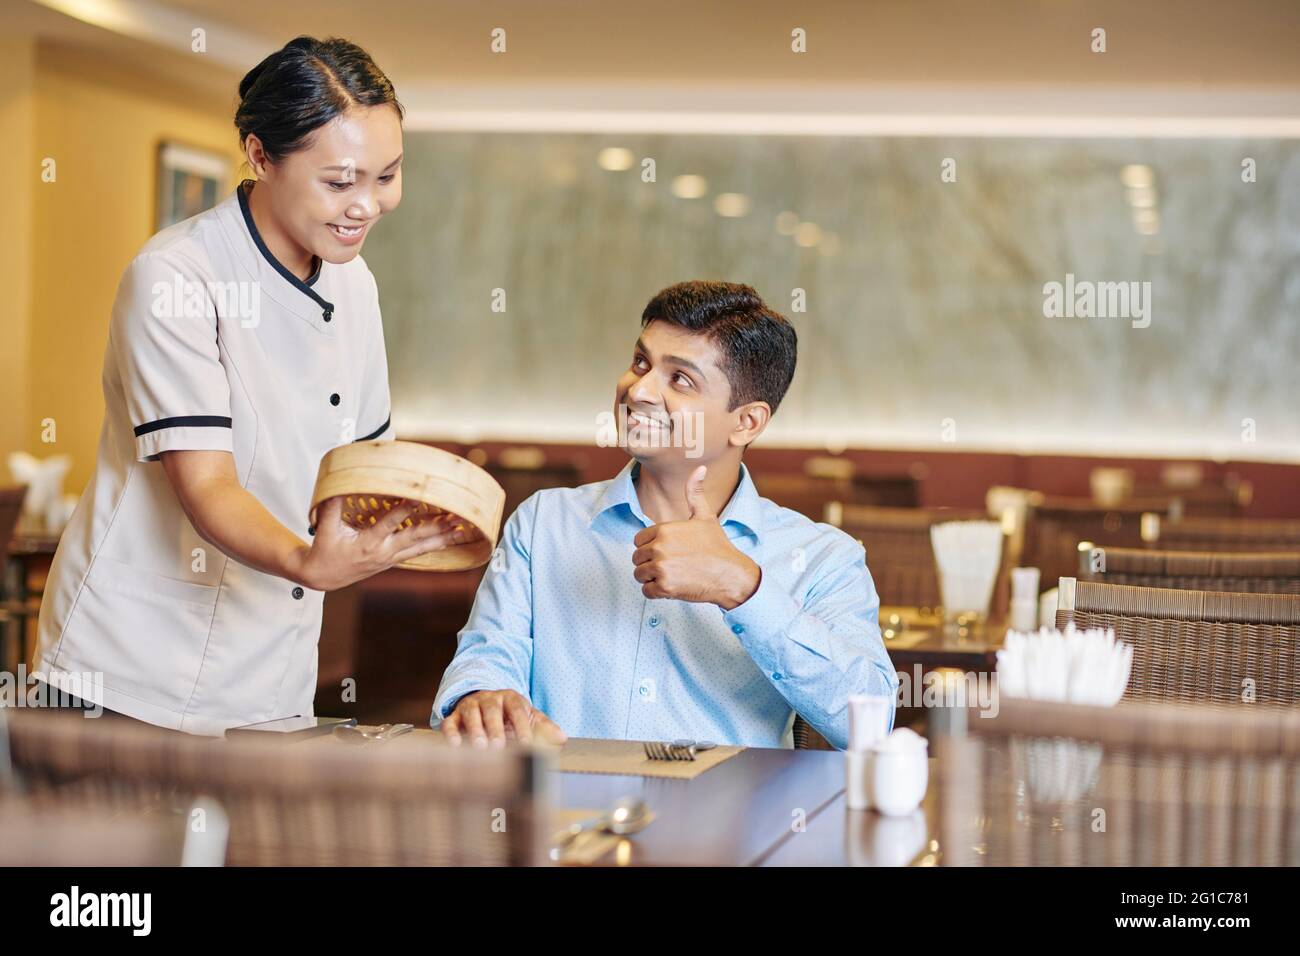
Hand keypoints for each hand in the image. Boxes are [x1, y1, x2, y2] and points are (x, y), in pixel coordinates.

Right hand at [291, 496, 479, 590]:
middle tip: (455, 516)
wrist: (323, 577)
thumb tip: (339, 482)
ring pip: (420, 548)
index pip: (390, 522)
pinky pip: (417, 553)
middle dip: (436, 527)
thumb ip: (333, 505)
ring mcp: (390, 558)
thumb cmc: (325, 550)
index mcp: (367, 542)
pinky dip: (434, 546)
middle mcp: (383, 552)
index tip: (420, 497)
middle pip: (414, 538)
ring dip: (442, 538)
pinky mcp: (392, 561)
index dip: (405, 509)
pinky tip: (449, 540)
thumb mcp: (326, 527)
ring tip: (461, 529)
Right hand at [440, 689, 567, 747]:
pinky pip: (450, 722)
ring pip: (471, 715)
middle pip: (492, 710)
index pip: (518, 711)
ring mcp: (471, 706)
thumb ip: (543, 727)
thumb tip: (562, 737)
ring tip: (480, 748)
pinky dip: (450, 733)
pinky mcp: (454, 716)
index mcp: (510, 698)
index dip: (522, 727)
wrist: (483, 703)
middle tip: (498, 746)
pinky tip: (455, 746)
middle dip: (495, 729)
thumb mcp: (528, 716)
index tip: (527, 744)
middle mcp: (489, 699)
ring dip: (475, 731)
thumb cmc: (509, 715)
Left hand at [631, 465, 760, 609]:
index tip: (669, 552)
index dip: (651, 547)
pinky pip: (646, 591)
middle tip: (673, 566)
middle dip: (650, 563)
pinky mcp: (664, 587)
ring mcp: (661, 568)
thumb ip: (694, 492)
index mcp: (664, 529)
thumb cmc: (718, 546)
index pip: (638, 540)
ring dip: (652, 578)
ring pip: (639, 575)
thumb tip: (700, 467)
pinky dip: (656, 592)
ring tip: (673, 575)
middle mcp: (659, 547)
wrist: (731, 575)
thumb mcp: (705, 516)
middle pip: (637, 558)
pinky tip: (673, 586)